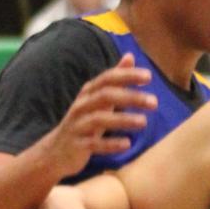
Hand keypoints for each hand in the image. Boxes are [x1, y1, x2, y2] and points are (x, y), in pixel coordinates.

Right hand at [48, 52, 155, 174]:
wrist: (55, 152)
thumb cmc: (84, 122)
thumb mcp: (98, 99)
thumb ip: (114, 80)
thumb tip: (130, 56)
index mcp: (89, 93)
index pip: (108, 78)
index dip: (127, 75)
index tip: (149, 76)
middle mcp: (82, 106)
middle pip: (106, 96)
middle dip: (130, 97)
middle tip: (154, 102)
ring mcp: (78, 125)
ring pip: (99, 119)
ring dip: (123, 119)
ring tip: (144, 122)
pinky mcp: (77, 145)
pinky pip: (94, 144)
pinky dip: (110, 144)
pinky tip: (127, 144)